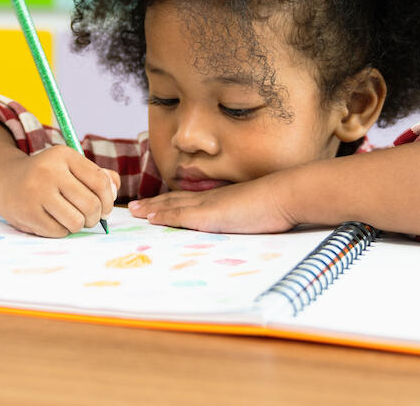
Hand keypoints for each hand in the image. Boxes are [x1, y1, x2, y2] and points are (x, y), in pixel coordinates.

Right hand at [0, 146, 119, 237]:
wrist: (4, 181)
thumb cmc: (46, 176)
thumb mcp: (69, 166)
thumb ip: (97, 175)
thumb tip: (114, 190)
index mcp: (64, 155)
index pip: (100, 182)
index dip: (108, 200)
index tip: (105, 208)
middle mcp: (49, 170)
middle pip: (91, 205)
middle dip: (95, 217)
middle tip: (88, 217)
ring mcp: (37, 192)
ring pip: (77, 221)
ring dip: (78, 225)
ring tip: (70, 218)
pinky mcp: (28, 213)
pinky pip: (59, 232)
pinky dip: (61, 230)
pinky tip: (52, 220)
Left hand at [128, 171, 299, 233]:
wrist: (286, 195)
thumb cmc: (278, 204)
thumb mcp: (256, 211)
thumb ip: (245, 216)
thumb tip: (246, 224)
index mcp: (220, 199)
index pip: (189, 200)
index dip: (171, 202)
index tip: (155, 205)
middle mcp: (210, 199)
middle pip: (175, 200)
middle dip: (154, 204)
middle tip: (134, 207)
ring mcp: (208, 205)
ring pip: (172, 206)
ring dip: (152, 209)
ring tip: (134, 211)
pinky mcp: (210, 215)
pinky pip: (181, 215)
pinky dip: (164, 216)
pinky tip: (151, 218)